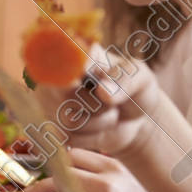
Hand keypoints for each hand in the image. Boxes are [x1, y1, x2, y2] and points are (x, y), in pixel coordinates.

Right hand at [33, 44, 178, 160]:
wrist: (134, 119)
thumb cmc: (134, 89)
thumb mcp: (140, 78)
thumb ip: (125, 80)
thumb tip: (103, 92)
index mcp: (71, 53)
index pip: (55, 58)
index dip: (65, 73)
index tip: (80, 81)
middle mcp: (53, 76)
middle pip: (64, 95)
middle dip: (97, 104)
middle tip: (111, 100)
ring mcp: (50, 104)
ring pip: (69, 120)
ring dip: (99, 122)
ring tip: (108, 112)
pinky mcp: (54, 129)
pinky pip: (69, 138)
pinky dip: (91, 137)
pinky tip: (99, 127)